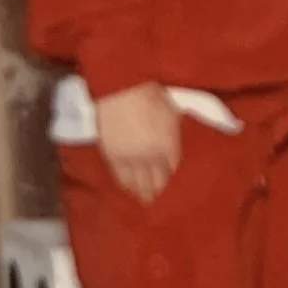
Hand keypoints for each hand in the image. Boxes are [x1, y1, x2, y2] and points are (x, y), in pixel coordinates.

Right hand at [95, 84, 180, 203]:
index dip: (171, 175)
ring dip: (142, 191)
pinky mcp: (113, 156)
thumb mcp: (172, 111)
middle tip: (158, 199)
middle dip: (158, 189)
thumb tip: (174, 139)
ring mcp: (132, 158)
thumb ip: (174, 130)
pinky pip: (121, 176)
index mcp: (170, 144)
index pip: (172, 167)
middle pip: (157, 180)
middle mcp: (152, 156)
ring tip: (144, 199)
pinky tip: (129, 189)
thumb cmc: (150, 92)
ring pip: (139, 182)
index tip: (171, 181)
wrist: (122, 88)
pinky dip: (126, 184)